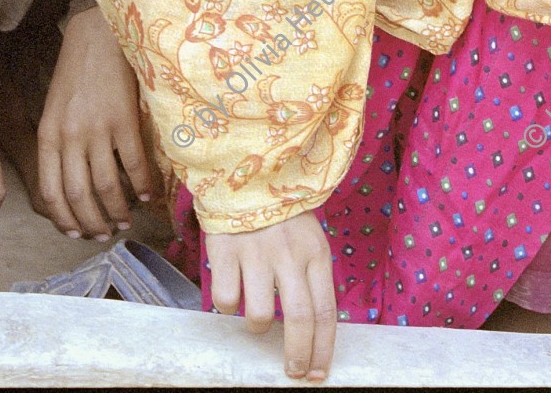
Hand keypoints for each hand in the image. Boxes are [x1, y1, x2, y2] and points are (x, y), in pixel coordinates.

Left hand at [37, 7, 159, 238]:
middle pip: (79, 196)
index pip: (51, 193)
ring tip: (125, 220)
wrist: (98, 34)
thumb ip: (58, 144)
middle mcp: (70, 136)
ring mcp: (98, 128)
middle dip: (92, 223)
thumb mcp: (54, 109)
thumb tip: (72, 185)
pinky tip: (148, 195)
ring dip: (117, 211)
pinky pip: (135, 164)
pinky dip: (144, 186)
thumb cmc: (76, 72)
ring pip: (107, 187)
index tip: (76, 234)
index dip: (64, 220)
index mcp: (48, 135)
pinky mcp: (124, 118)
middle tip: (105, 234)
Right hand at [207, 212, 335, 381]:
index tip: (317, 373)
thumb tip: (314, 333)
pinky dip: (228, 305)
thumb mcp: (308, 241)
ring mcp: (256, 253)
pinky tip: (233, 288)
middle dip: (297, 355)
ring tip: (255, 312)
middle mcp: (288, 254)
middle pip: (299, 320)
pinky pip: (226, 300)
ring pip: (260, 316)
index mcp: (315, 252)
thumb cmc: (281, 218)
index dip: (322, 349)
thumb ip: (312, 280)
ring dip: (257, 326)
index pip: (326, 312)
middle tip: (292, 371)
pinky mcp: (225, 251)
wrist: (246, 176)